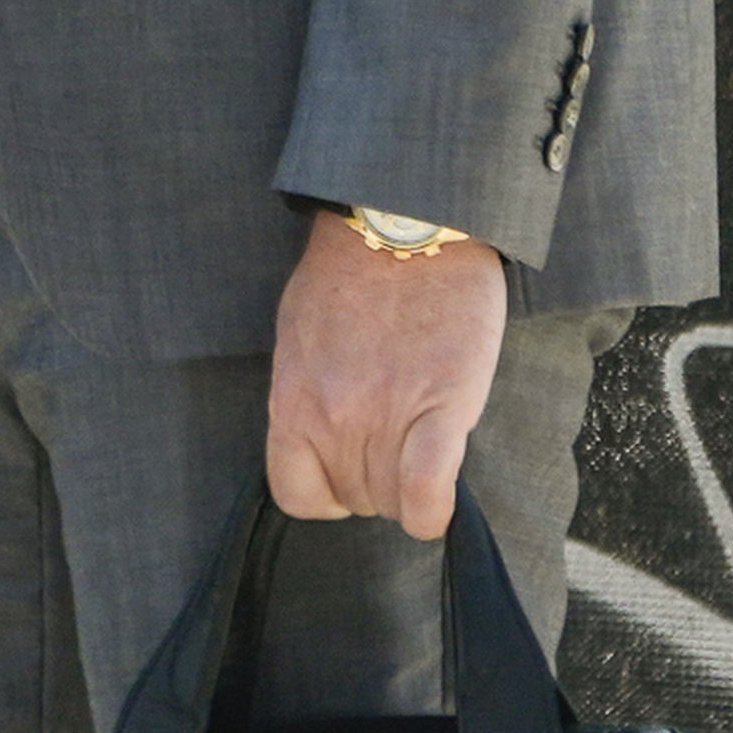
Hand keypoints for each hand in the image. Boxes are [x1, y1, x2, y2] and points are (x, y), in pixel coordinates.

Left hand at [262, 209, 505, 539]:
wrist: (406, 223)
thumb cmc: (354, 272)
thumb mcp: (301, 337)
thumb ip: (309, 395)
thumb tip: (326, 436)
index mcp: (292, 399)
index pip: (295, 494)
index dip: (328, 495)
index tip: (348, 475)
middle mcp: (331, 416)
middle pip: (355, 501)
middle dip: (378, 484)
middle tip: (398, 442)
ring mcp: (382, 415)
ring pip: (393, 502)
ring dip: (410, 489)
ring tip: (423, 443)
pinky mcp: (440, 407)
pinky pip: (425, 491)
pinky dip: (432, 509)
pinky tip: (439, 502)